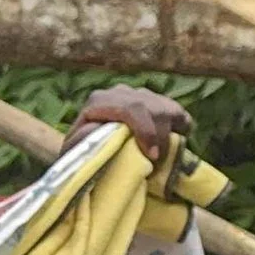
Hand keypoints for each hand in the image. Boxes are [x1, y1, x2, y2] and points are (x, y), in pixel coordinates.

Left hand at [64, 85, 191, 163]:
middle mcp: (122, 92)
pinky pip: (179, 114)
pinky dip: (180, 130)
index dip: (146, 131)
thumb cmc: (81, 154)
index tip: (151, 156)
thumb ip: (80, 142)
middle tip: (158, 162)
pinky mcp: (159, 102)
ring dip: (169, 136)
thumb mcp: (74, 151)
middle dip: (160, 137)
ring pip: (169, 110)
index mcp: (99, 100)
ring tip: (161, 158)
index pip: (131, 108)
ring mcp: (142, 95)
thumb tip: (98, 132)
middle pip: (153, 109)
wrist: (88, 149)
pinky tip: (170, 145)